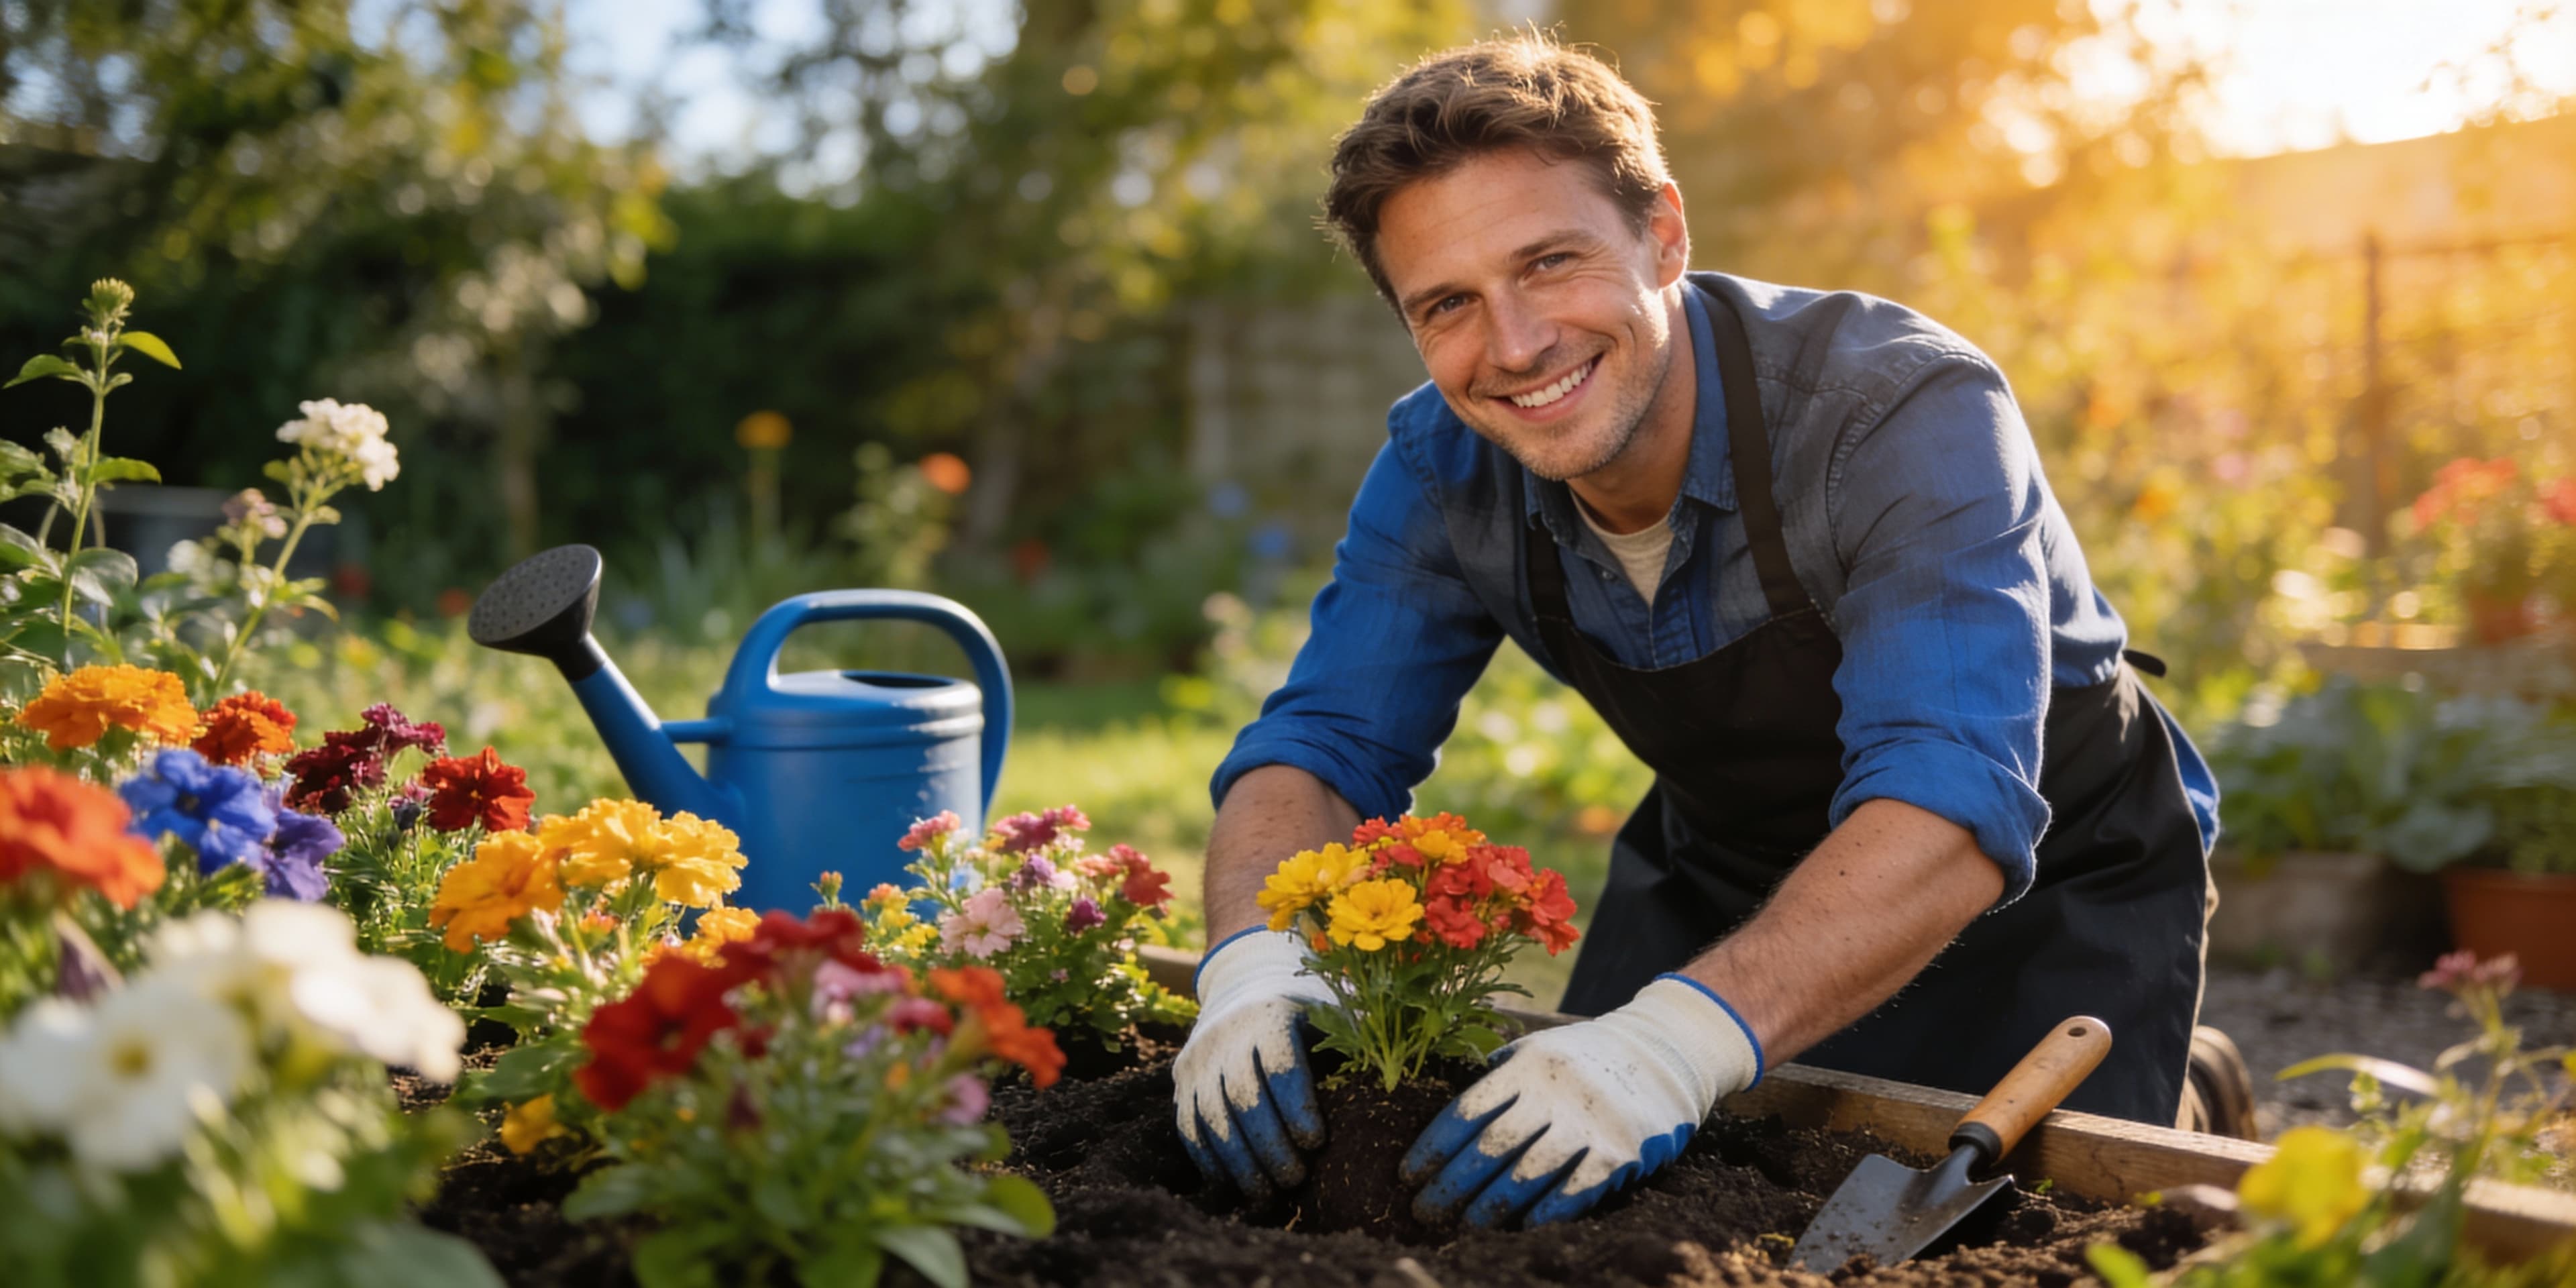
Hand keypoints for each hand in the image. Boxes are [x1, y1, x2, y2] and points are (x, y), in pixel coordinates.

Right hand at [1172, 928, 1336, 1198]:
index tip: (1317, 1142)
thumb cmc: (1306, 1010)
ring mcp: (1199, 1059)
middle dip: (1270, 1145)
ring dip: (1240, 1163)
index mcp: (1270, 1015)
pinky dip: (1211, 1160)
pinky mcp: (1181, 1081)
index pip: (1280, 1067)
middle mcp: (1227, 1035)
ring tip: (1268, 1193)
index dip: (1297, 1109)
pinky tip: (1234, 1185)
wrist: (1244, 982)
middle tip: (1295, 1178)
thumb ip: (1354, 1042)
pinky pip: (1189, 1127)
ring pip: (1213, 1118)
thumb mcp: (1331, 1012)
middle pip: (1244, 1099)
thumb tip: (1393, 1078)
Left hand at [1401, 975, 1762, 1227]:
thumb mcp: (1539, 1048)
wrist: (1665, 1051)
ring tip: (1463, 1225)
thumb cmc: (1587, 1056)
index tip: (1408, 1174)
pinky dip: (1543, 1213)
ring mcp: (1590, 1123)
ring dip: (1489, 1207)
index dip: (1433, 1147)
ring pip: (1527, 1175)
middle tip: (1423, 1211)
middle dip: (1451, 1185)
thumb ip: (1497, 1075)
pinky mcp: (1621, 1152)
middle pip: (1490, 1148)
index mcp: (1527, 1066)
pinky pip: (1574, 1192)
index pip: (1467, 1111)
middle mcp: (1555, 1093)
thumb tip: (1447, 1113)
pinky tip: (1519, 1227)